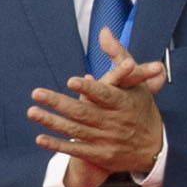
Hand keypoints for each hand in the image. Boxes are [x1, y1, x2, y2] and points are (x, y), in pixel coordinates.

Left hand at [26, 52, 169, 186]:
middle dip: (58, 103)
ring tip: (32, 111)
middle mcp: (114, 122)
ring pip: (75, 130)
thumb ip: (118, 55)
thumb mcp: (137, 80)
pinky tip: (40, 138)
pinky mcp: (99, 155)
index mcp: (124, 102)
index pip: (105, 95)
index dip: (89, 88)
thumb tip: (104, 31)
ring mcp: (106, 140)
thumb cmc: (141, 108)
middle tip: (36, 93)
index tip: (71, 81)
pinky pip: (76, 150)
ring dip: (52, 122)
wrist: (154, 147)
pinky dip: (57, 144)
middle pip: (83, 112)